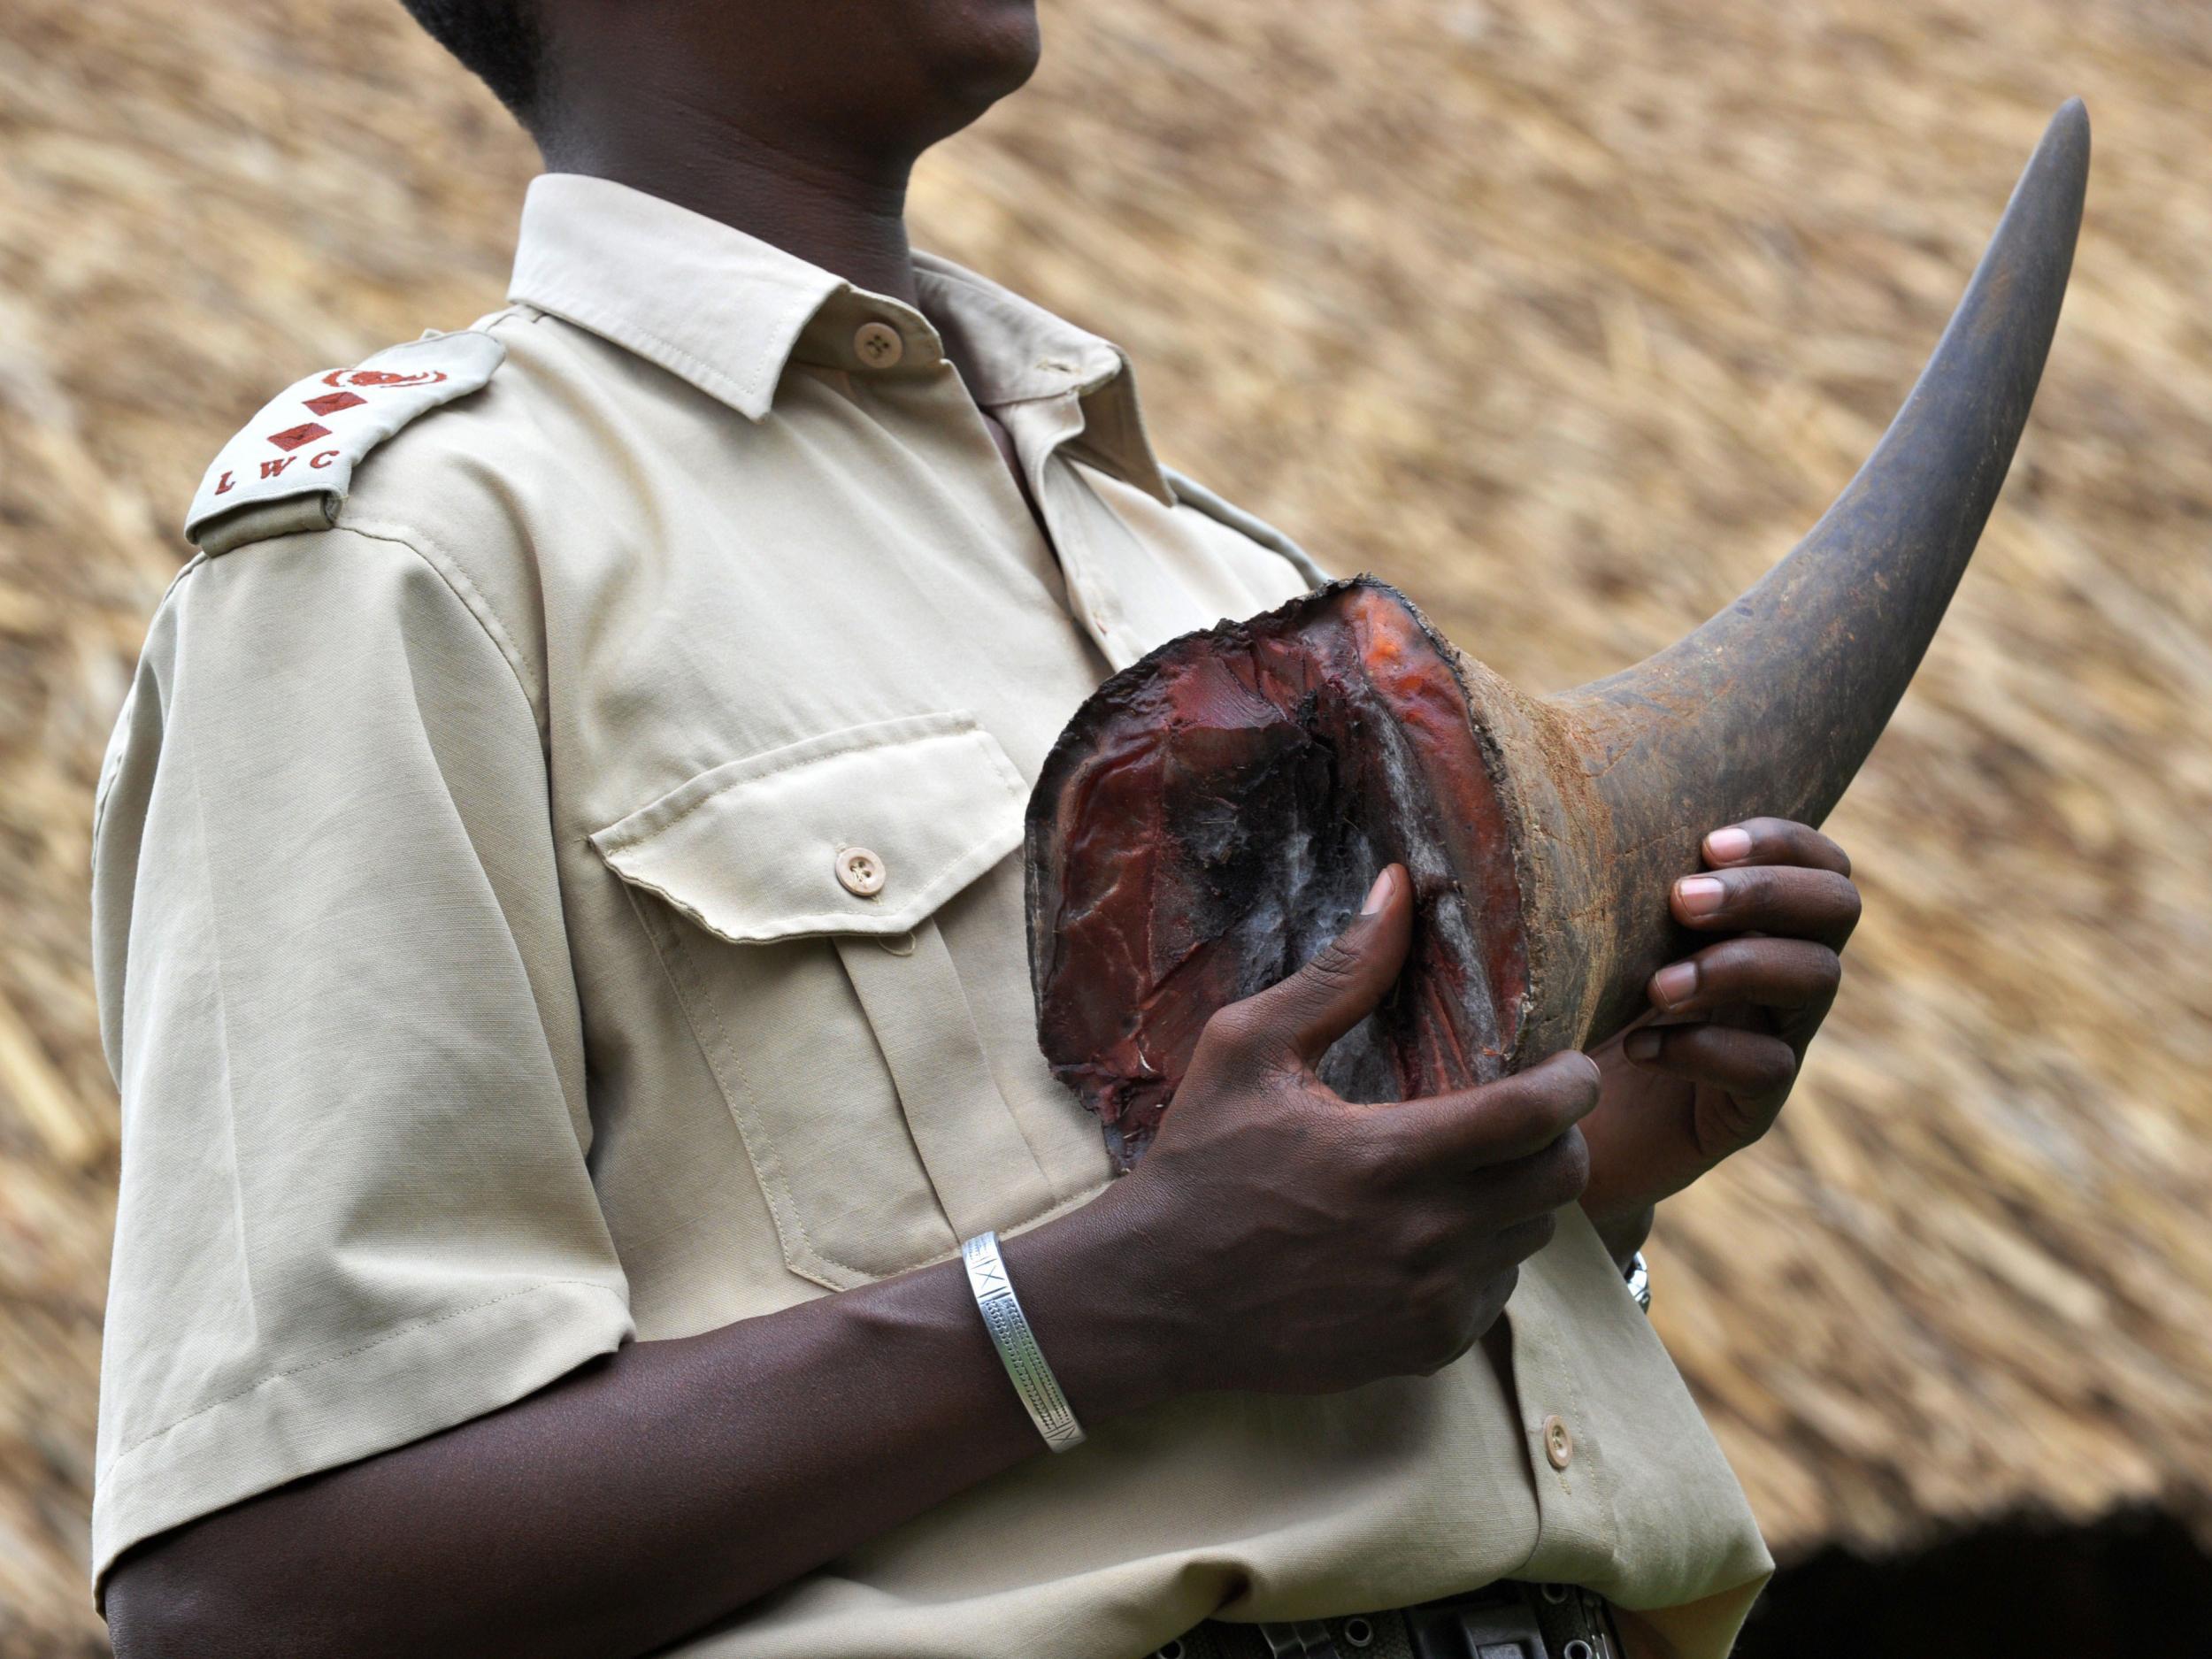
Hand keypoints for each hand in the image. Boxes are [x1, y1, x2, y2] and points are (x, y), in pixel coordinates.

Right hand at [1060, 864, 1598, 1399]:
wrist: (1154, 1297)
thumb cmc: (1200, 1162)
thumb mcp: (1248, 1049)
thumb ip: (1339, 973)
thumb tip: (1397, 886)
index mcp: (1389, 1156)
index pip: (1537, 1116)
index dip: (1574, 1082)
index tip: (1568, 1064)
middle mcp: (1425, 1237)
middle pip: (1562, 1181)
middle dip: (1561, 1137)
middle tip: (1526, 1112)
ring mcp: (1430, 1302)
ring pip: (1535, 1237)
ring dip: (1519, 1197)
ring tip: (1467, 1168)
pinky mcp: (1425, 1348)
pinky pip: (1498, 1293)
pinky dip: (1483, 1258)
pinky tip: (1429, 1232)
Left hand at [1578, 818, 1859, 1257]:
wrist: (1547, 1129)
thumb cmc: (1560, 1009)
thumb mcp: (1583, 935)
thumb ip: (1598, 875)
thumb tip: (1552, 787)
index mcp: (1749, 919)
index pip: (1818, 861)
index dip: (1782, 842)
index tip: (1707, 843)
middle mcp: (1776, 972)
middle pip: (1837, 907)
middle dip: (1765, 893)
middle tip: (1680, 902)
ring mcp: (1773, 1039)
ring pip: (1815, 980)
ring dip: (1736, 966)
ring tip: (1657, 985)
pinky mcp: (1749, 1109)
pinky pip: (1768, 1067)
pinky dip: (1707, 1048)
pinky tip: (1642, 1047)